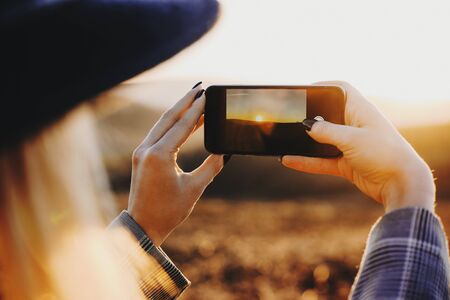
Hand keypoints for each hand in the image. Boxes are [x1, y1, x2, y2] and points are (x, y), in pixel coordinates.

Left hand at [127, 84, 223, 245]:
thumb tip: (225, 151)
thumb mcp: (195, 188)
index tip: (207, 94)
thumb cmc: (169, 211)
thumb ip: (211, 166)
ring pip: (162, 124)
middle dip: (185, 101)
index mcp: (159, 155)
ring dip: (179, 111)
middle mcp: (146, 149)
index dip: (197, 109)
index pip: (182, 125)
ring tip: (195, 100)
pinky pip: (158, 133)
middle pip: (169, 117)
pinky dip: (172, 125)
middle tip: (200, 88)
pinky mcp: (141, 156)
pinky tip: (184, 121)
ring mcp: (141, 151)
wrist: (143, 226)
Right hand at [281, 81, 434, 212]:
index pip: (342, 90)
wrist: (401, 184)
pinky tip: (289, 161)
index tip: (304, 90)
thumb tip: (307, 126)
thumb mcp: (352, 139)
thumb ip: (327, 131)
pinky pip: (321, 160)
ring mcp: (350, 145)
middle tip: (289, 117)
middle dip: (310, 116)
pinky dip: (306, 161)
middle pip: (328, 115)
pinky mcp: (346, 163)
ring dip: (305, 142)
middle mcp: (355, 125)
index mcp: (360, 111)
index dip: (324, 86)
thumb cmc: (383, 154)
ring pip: (322, 140)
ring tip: (285, 140)